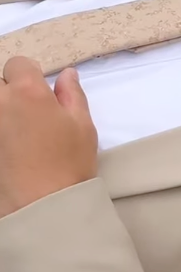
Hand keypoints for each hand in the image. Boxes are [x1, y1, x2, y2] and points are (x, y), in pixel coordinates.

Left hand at [0, 57, 97, 217]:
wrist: (43, 206)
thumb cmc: (69, 163)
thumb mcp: (82, 125)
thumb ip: (72, 94)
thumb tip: (66, 75)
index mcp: (27, 92)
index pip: (18, 64)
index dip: (29, 74)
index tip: (39, 90)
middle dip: (10, 92)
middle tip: (27, 112)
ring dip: (4, 113)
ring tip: (17, 131)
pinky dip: (1, 133)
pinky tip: (11, 149)